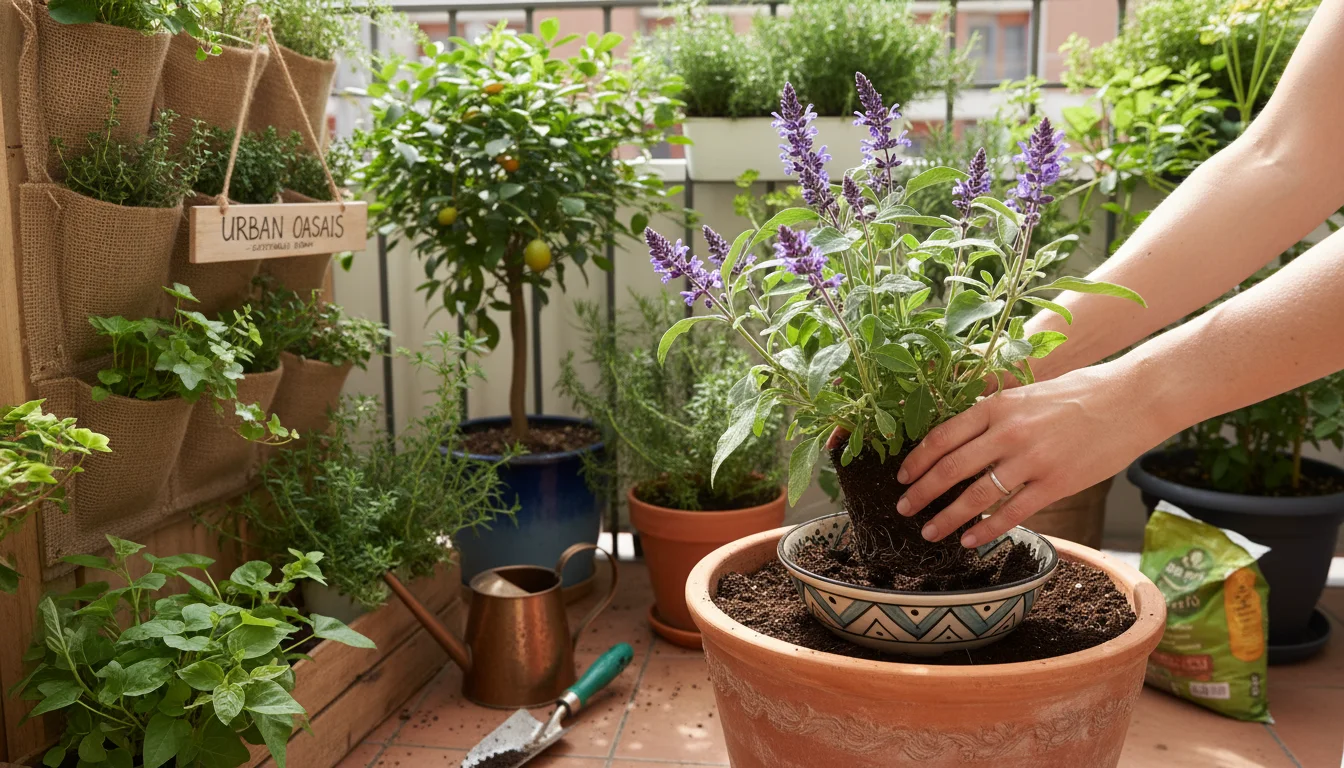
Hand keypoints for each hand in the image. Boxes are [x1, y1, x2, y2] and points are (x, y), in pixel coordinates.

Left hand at [893, 361, 1173, 547]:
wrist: (1132, 398)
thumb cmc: (1080, 393)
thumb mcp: (1026, 392)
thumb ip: (993, 413)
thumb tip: (961, 435)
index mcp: (996, 405)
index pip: (942, 436)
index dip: (917, 460)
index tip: (902, 476)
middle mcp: (1008, 432)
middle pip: (950, 469)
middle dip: (921, 492)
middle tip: (903, 509)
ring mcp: (1032, 459)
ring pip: (976, 496)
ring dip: (947, 517)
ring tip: (929, 532)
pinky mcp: (1057, 483)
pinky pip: (1012, 512)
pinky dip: (987, 530)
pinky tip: (971, 541)